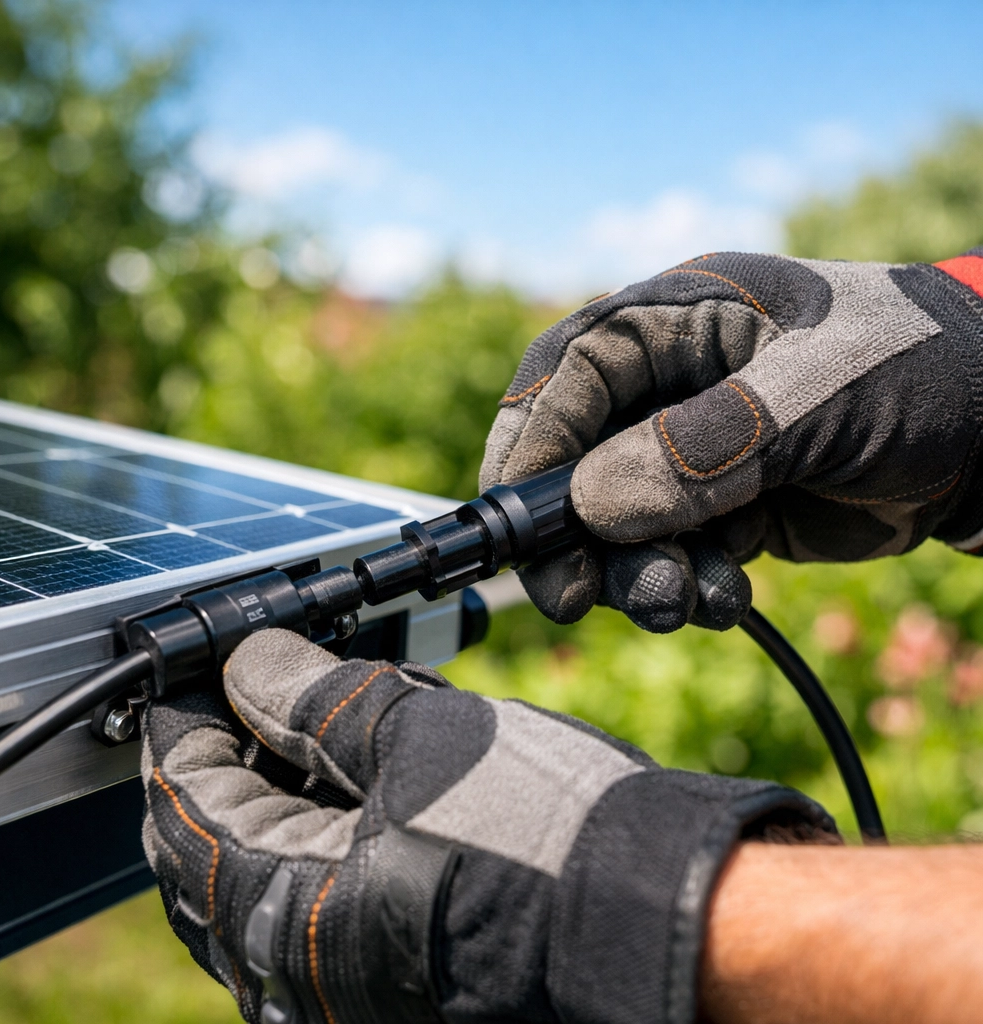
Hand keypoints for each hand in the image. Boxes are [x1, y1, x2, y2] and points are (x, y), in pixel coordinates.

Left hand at [142, 630, 831, 1023]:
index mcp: (284, 916)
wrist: (655, 908)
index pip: (184, 805)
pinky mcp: (388, 959)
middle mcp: (297, 970)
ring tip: (309, 699)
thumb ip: (314, 699)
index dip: (187, 718)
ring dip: (276, 777)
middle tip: (257, 670)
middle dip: (230, 746)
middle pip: (214, 842)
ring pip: (268, 863)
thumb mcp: (417, 737)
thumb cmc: (544, 832)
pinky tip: (351, 758)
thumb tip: (251, 662)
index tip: (199, 662)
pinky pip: (318, 885)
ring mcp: (344, 973)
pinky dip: (319, 817)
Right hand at [481, 248, 982, 630]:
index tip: (516, 518)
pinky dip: (688, 586)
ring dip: (636, 573)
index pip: (573, 371)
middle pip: (580, 456)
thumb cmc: (923, 375)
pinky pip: (674, 554)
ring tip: (679, 604)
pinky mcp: (724, 506)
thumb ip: (705, 446)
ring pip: (622, 520)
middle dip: (573, 531)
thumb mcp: (818, 396)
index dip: (532, 441)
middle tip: (573, 596)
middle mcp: (674, 383)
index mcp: (683, 318)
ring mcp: (695, 449)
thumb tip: (595, 504)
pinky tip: (729, 598)